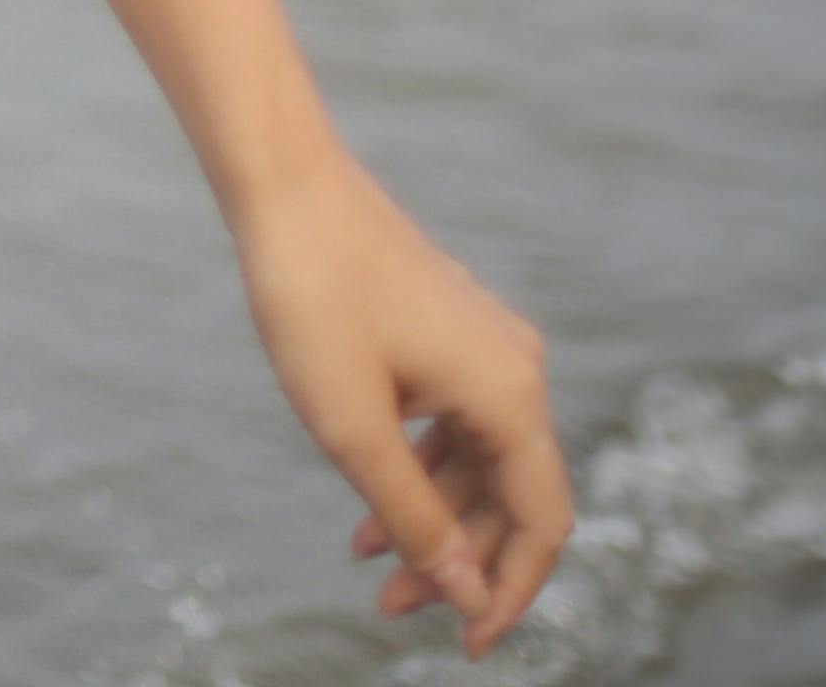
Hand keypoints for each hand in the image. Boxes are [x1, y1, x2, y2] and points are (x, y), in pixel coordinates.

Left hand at [237, 157, 567, 655]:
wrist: (284, 185)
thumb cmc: (312, 298)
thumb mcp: (353, 428)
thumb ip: (414, 517)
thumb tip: (464, 590)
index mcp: (511, 397)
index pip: (541, 523)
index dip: (511, 591)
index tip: (466, 643)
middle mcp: (515, 371)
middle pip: (510, 497)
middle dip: (457, 561)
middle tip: (390, 609)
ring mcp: (484, 346)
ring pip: (476, 463)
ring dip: (431, 518)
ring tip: (364, 562)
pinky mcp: (448, 331)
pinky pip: (451, 423)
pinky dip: (417, 468)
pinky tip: (366, 504)